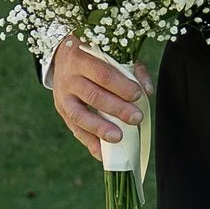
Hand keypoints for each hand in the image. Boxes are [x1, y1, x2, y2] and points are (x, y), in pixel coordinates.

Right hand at [51, 37, 147, 164]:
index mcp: (81, 59)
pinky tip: (104, 154)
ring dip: (100, 128)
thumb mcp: (111, 54)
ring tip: (119, 137)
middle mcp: (69, 78)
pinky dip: (90, 143)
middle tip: (136, 118)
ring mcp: (62, 97)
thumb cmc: (95, 57)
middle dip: (116, 109)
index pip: (102, 73)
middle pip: (92, 95)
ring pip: (79, 116)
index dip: (120, 85)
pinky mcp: (62, 112)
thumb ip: (133, 69)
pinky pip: (75, 131)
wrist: (63, 57)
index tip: (137, 95)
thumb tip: (147, 90)